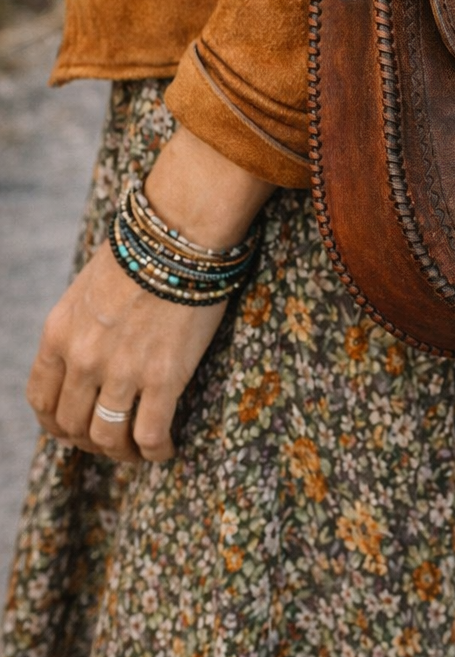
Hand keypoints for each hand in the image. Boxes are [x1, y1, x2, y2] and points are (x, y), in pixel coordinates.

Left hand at [26, 125, 274, 462]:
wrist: (181, 234)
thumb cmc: (143, 250)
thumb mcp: (89, 287)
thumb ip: (82, 326)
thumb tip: (91, 354)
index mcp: (58, 333)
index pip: (41, 399)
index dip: (56, 423)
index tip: (74, 429)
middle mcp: (83, 358)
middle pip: (73, 424)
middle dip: (90, 440)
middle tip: (113, 440)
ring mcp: (122, 370)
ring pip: (108, 437)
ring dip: (122, 452)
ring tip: (140, 448)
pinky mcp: (163, 376)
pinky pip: (150, 434)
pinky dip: (155, 451)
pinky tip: (167, 447)